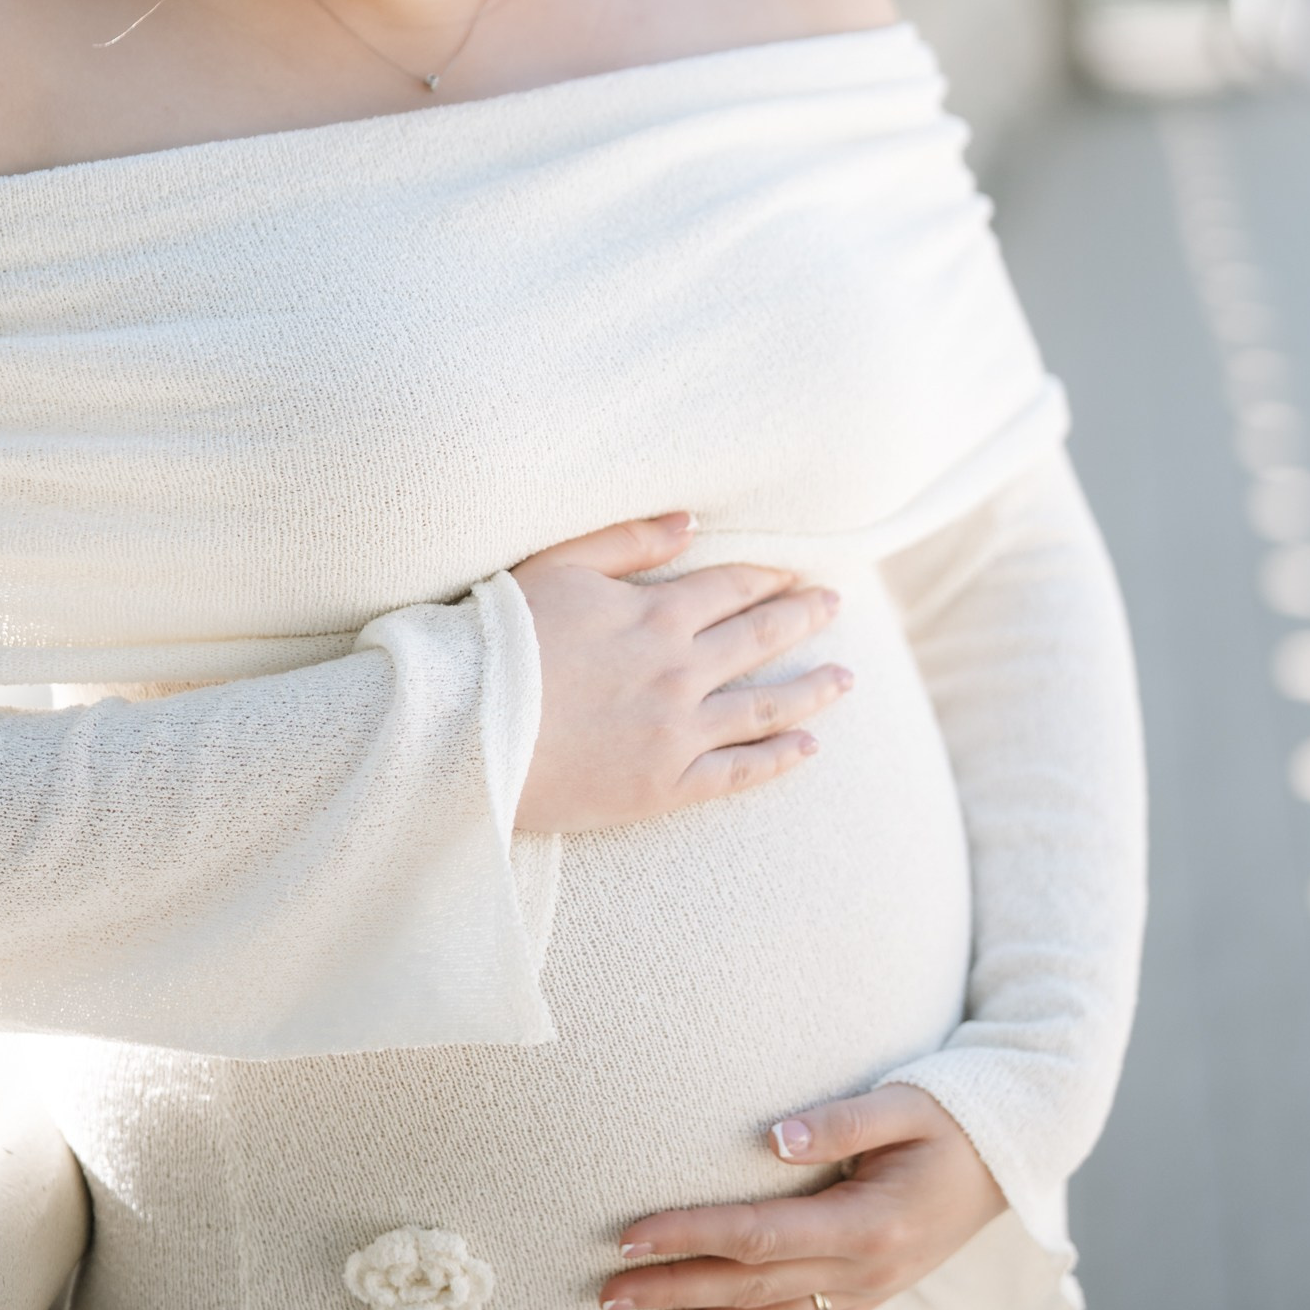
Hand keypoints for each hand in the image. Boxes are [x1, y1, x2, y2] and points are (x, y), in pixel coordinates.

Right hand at [511, 512, 850, 833]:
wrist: (464, 729)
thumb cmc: (497, 642)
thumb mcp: (557, 567)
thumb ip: (627, 542)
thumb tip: (691, 523)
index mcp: (656, 615)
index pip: (732, 587)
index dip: (768, 577)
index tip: (795, 572)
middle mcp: (680, 671)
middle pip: (760, 638)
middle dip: (803, 617)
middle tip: (834, 604)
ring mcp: (678, 732)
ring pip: (767, 706)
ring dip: (813, 688)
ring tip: (846, 678)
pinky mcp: (664, 786)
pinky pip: (740, 771)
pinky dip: (780, 757)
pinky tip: (809, 746)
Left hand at [600, 1084, 1005, 1309]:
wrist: (1012, 1160)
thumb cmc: (952, 1120)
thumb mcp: (905, 1104)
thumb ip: (840, 1121)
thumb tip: (771, 1138)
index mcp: (868, 1222)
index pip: (760, 1236)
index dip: (692, 1236)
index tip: (631, 1235)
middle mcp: (867, 1270)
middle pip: (752, 1287)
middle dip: (675, 1291)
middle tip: (607, 1295)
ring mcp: (872, 1291)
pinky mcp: (875, 1297)